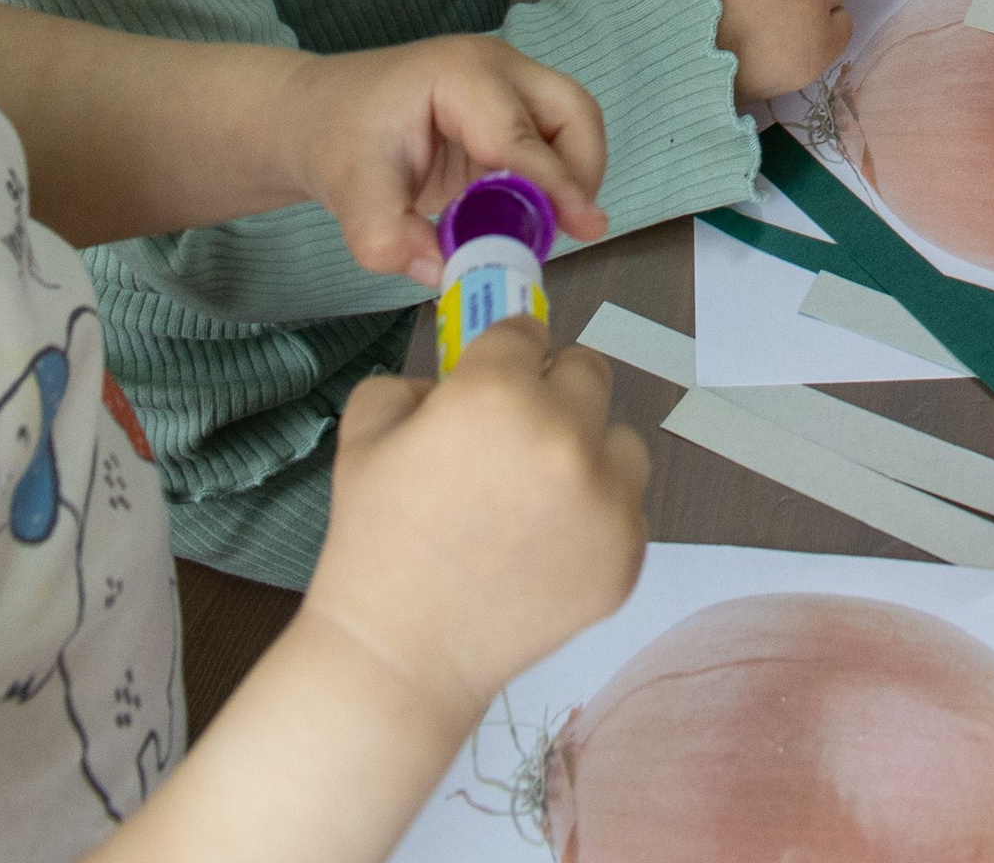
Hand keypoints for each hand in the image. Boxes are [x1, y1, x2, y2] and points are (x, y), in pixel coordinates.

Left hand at [289, 39, 608, 288]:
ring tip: (540, 228)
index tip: (586, 229)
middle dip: (579, 173)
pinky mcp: (511, 108)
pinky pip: (554, 139)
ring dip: (572, 176)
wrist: (322, 114)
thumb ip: (388, 238)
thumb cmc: (337, 140)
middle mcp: (497, 68)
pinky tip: (524, 216)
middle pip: (573, 111)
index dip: (554, 186)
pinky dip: (555, 177)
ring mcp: (509, 83)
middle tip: (568, 231)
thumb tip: (447, 275)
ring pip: (574, 122)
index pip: (520, 135)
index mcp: (459, 76)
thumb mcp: (349, 194)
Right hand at [301, 319, 647, 735]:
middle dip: (553, 394)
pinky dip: (597, 520)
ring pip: (620, 442)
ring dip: (588, 455)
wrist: (398, 659)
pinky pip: (627, 509)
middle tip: (516, 441)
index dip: (504, 357)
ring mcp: (605, 497)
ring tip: (538, 501)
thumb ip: (414, 382)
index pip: (526, 333)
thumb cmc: (374, 544)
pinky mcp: (627, 553)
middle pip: (587, 373)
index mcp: (497, 391)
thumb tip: (459, 380)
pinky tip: (549, 549)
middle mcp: (564, 433)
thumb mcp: (366, 434)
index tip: (493, 383)